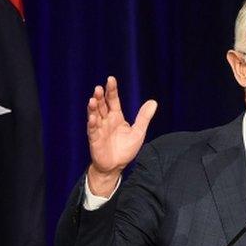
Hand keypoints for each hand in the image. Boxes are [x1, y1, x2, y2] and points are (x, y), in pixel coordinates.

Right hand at [86, 76, 156, 195]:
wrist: (116, 166)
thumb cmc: (125, 148)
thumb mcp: (138, 132)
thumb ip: (144, 117)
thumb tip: (153, 101)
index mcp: (116, 116)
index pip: (113, 100)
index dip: (112, 90)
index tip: (111, 79)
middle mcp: (106, 120)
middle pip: (102, 105)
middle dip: (100, 96)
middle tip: (99, 88)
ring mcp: (99, 129)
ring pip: (95, 115)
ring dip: (93, 108)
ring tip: (92, 99)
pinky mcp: (95, 140)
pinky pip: (93, 130)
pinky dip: (93, 124)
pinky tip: (93, 118)